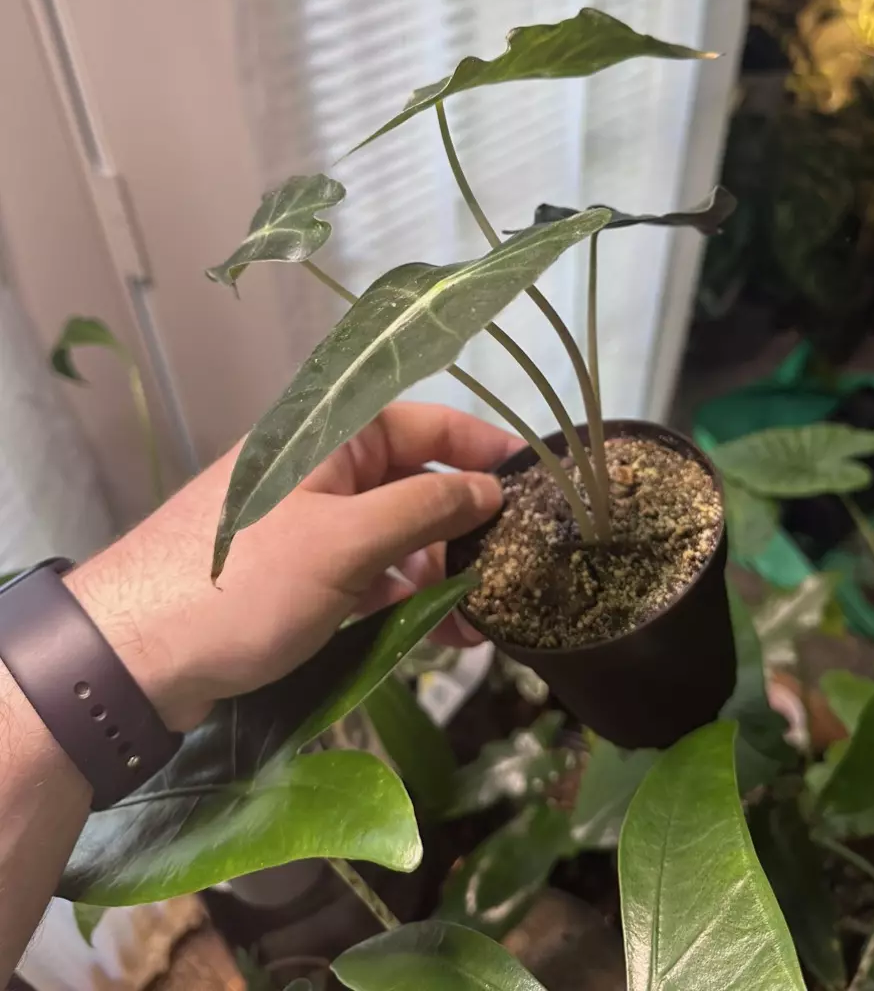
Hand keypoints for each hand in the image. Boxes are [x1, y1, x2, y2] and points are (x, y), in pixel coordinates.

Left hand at [66, 403, 521, 732]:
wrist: (136, 657)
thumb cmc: (246, 585)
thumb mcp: (345, 543)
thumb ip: (423, 509)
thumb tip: (488, 488)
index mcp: (326, 441)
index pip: (420, 422)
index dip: (478, 443)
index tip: (531, 477)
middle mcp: (320, 473)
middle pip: (412, 482)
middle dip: (463, 526)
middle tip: (510, 570)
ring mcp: (308, 527)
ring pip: (394, 535)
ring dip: (438, 572)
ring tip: (480, 622)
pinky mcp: (298, 576)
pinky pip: (368, 574)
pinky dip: (402, 598)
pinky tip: (437, 635)